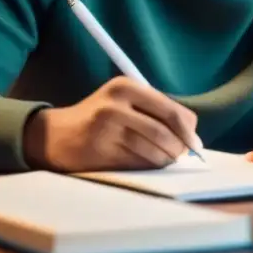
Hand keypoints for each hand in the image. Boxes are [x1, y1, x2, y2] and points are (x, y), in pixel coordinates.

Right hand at [22, 76, 201, 172]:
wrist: (56, 135)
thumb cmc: (100, 118)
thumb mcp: (124, 102)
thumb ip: (156, 111)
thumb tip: (193, 135)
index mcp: (126, 86)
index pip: (171, 110)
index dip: (188, 131)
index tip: (195, 144)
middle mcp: (116, 104)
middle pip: (165, 131)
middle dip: (180, 148)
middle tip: (182, 156)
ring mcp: (107, 128)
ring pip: (154, 151)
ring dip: (165, 160)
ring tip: (162, 159)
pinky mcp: (101, 151)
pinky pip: (138, 163)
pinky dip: (148, 167)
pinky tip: (144, 164)